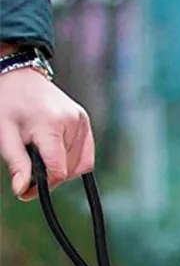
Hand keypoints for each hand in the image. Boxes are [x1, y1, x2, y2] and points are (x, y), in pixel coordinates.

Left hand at [0, 52, 94, 200]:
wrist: (17, 74)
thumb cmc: (7, 101)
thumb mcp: (4, 133)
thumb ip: (17, 164)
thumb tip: (22, 191)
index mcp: (50, 124)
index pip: (58, 169)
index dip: (45, 185)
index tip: (29, 191)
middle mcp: (72, 122)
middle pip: (69, 169)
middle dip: (51, 176)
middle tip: (31, 171)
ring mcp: (81, 121)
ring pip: (79, 165)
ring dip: (62, 168)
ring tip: (42, 154)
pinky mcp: (85, 122)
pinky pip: (85, 155)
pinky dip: (72, 161)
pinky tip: (56, 153)